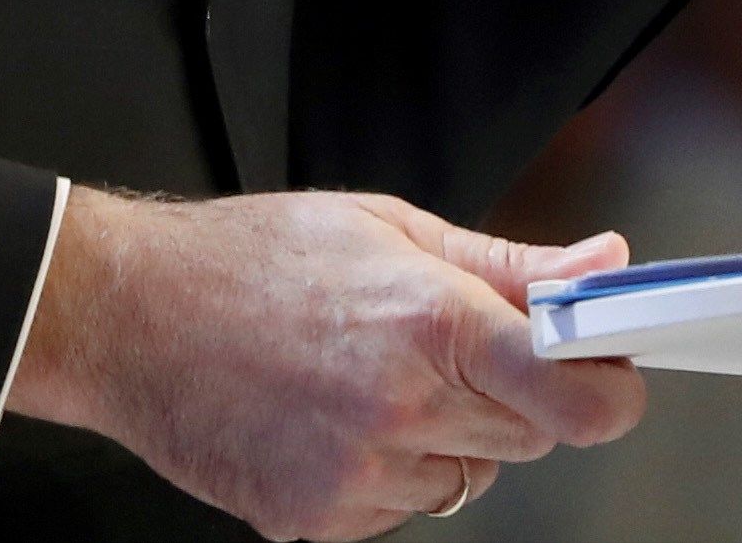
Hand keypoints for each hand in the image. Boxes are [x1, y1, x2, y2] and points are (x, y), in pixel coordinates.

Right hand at [14, 187, 643, 537]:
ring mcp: (357, 475)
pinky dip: (390, 473)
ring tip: (376, 377)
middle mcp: (401, 406)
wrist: (131, 315)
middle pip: (531, 438)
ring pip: (467, 478)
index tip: (610, 373)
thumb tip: (600, 265)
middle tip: (457, 349)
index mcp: (431, 322)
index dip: (609, 389)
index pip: (577, 397)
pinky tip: (336, 419)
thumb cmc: (254, 259)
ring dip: (449, 438)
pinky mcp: (317, 521)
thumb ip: (506, 263)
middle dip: (516, 397)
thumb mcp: (391, 228)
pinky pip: (401, 510)